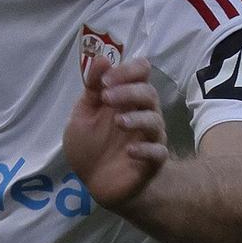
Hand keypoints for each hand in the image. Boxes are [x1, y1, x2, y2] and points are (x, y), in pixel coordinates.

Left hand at [64, 57, 167, 213]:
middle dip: (128, 91)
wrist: (96, 184)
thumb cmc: (90, 146)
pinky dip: (145, 150)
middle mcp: (141, 114)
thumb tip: (101, 59)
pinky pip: (158, 152)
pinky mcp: (152, 162)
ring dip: (136, 117)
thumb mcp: (82, 116)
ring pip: (155, 119)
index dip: (127, 71)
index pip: (140, 72)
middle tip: (106, 97)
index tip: (104, 81)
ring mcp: (148, 137)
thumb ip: (91, 90)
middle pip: (149, 92)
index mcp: (126, 99)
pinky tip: (129, 151)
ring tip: (117, 122)